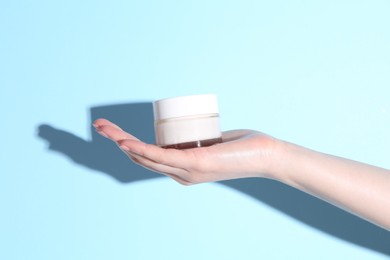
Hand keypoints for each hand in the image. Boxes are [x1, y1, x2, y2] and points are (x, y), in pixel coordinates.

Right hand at [93, 118, 277, 184]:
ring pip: (146, 156)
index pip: (149, 157)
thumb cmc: (243, 147)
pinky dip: (141, 149)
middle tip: (99, 125)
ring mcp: (186, 171)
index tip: (113, 129)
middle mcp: (180, 174)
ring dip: (122, 141)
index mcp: (182, 170)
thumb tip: (194, 126)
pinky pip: (161, 156)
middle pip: (141, 156)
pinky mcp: (194, 163)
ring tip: (103, 128)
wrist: (266, 155)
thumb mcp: (215, 142)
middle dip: (117, 140)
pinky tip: (125, 142)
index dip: (128, 143)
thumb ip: (203, 138)